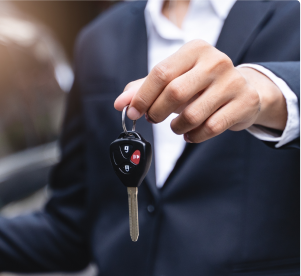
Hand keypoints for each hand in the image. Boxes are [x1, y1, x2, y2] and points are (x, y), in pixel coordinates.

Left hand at [113, 39, 287, 143]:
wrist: (243, 90)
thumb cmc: (200, 86)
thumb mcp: (172, 80)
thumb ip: (143, 89)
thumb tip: (120, 103)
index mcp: (195, 50)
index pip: (161, 73)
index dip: (142, 97)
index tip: (133, 113)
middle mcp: (216, 61)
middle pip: (174, 93)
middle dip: (157, 112)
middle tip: (154, 118)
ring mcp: (232, 82)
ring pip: (192, 115)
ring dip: (176, 127)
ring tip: (177, 125)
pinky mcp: (244, 102)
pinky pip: (209, 128)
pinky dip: (194, 136)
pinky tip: (191, 132)